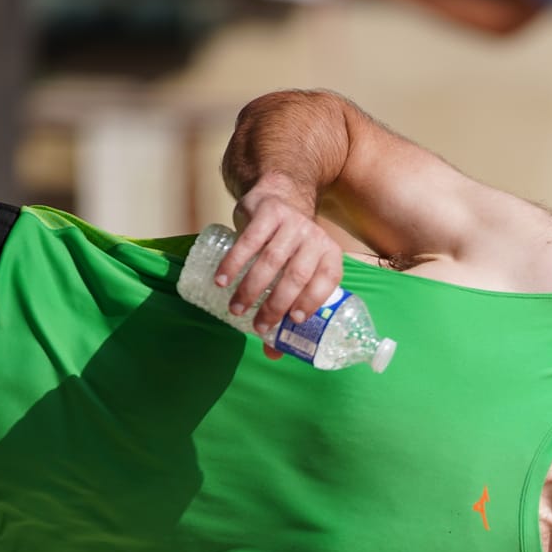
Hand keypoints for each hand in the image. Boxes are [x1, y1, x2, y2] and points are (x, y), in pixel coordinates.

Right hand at [220, 171, 346, 358]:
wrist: (277, 197)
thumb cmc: (288, 249)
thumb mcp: (295, 272)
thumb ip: (287, 308)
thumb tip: (273, 354)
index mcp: (329, 255)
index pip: (327, 281)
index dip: (312, 302)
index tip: (293, 322)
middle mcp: (314, 238)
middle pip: (296, 276)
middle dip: (275, 305)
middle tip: (257, 326)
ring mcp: (292, 223)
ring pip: (271, 261)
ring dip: (251, 288)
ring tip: (236, 308)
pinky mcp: (268, 212)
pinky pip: (249, 241)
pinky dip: (234, 263)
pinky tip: (222, 280)